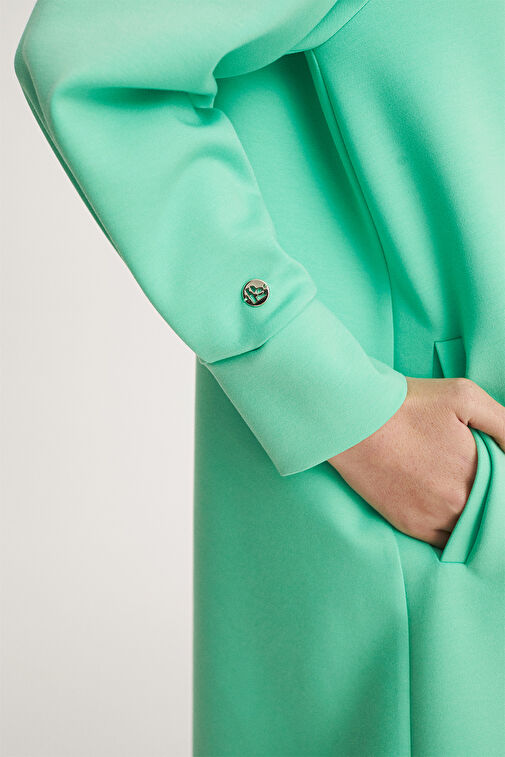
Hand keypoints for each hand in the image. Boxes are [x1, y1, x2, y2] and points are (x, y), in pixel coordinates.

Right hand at [327, 377, 504, 547]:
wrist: (352, 421)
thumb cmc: (406, 404)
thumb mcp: (464, 395)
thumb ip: (503, 422)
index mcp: (477, 468)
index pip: (503, 485)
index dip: (497, 477)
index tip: (487, 469)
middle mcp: (460, 500)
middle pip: (489, 507)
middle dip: (487, 494)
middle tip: (464, 474)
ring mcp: (434, 517)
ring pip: (470, 528)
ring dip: (472, 516)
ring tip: (457, 492)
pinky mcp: (411, 525)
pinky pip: (445, 542)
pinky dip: (453, 533)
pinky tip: (449, 514)